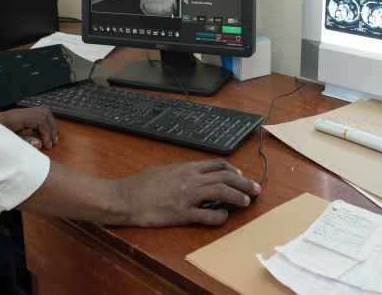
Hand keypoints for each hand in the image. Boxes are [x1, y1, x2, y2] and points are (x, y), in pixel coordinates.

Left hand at [0, 106, 58, 148]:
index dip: (47, 132)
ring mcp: (19, 113)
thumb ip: (23, 143)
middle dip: (51, 127)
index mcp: (16, 118)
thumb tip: (39, 143)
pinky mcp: (19, 116)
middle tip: (53, 142)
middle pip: (44, 113)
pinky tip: (43, 134)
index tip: (48, 145)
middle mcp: (20, 112)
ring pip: (42, 111)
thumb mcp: (6, 143)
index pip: (40, 120)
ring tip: (51, 138)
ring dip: (49, 124)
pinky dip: (43, 123)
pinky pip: (36, 114)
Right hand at [118, 159, 260, 226]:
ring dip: (237, 197)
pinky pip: (206, 215)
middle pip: (224, 177)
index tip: (241, 176)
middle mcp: (190, 179)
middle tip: (256, 189)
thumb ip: (181, 171)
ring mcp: (187, 196)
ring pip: (221, 192)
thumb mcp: (164, 170)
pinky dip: (218, 216)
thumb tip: (194, 174)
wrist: (126, 198)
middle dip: (244, 183)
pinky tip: (223, 217)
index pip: (216, 165)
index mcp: (186, 168)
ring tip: (247, 202)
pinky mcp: (182, 214)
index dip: (232, 171)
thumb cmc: (141, 184)